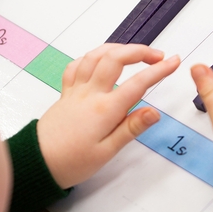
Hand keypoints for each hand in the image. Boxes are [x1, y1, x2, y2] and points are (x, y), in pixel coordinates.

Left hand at [37, 44, 179, 187]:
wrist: (38, 163)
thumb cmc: (72, 162)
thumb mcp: (107, 152)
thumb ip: (131, 128)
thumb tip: (154, 112)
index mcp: (104, 109)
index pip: (138, 83)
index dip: (159, 70)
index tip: (174, 62)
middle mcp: (90, 94)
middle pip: (115, 58)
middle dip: (139, 51)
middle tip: (157, 56)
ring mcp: (76, 90)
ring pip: (95, 55)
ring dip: (117, 48)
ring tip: (134, 52)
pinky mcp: (66, 93)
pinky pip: (77, 65)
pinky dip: (91, 57)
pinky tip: (99, 60)